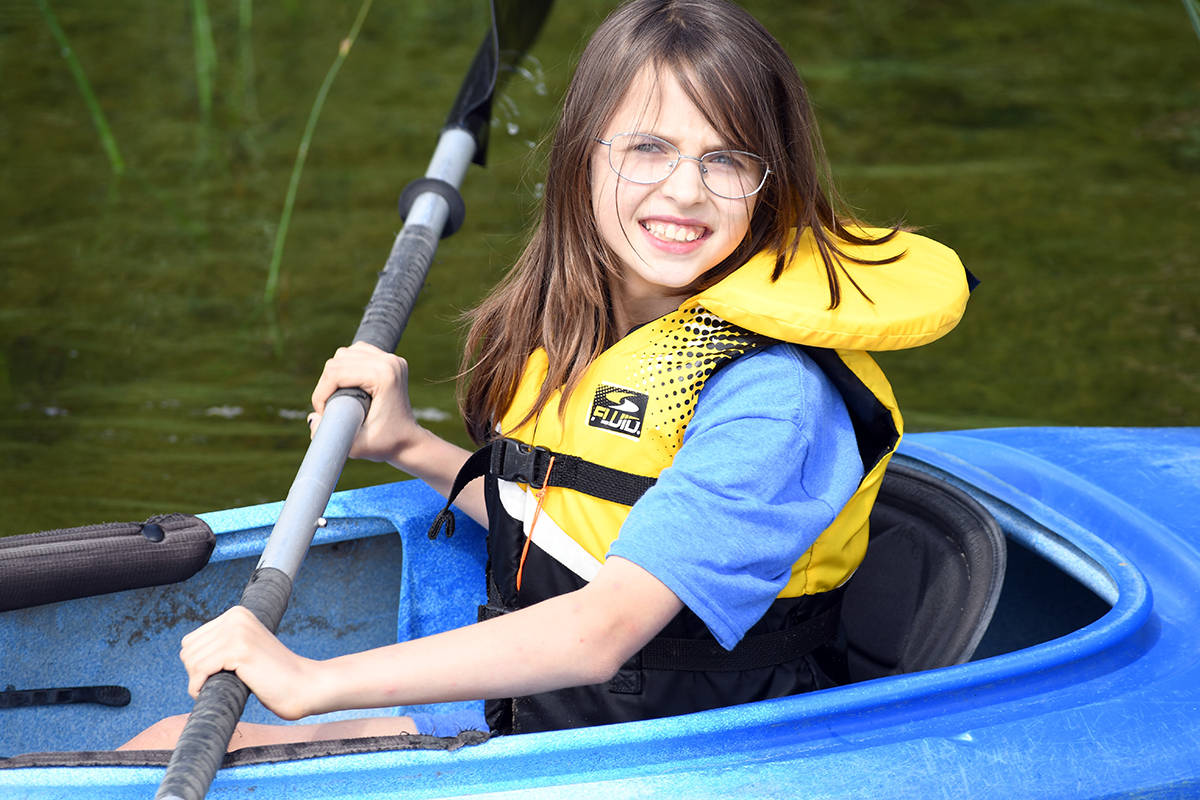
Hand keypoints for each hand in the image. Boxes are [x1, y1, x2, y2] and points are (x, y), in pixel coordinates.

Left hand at [180, 606, 318, 720]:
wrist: (303, 686)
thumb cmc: (273, 676)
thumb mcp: (245, 649)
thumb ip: (223, 643)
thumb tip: (188, 652)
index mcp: (237, 614)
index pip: (192, 640)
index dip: (198, 664)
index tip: (216, 676)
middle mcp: (236, 617)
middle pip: (188, 649)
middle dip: (196, 672)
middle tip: (217, 684)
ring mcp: (238, 631)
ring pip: (191, 660)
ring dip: (197, 681)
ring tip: (216, 688)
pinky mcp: (239, 649)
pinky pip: (200, 669)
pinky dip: (198, 686)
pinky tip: (210, 692)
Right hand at [308, 341, 424, 465]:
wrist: (409, 442)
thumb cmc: (386, 445)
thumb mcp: (356, 447)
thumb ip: (330, 435)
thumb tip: (311, 418)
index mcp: (384, 377)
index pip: (337, 373)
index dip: (321, 392)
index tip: (322, 413)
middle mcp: (390, 362)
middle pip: (339, 360)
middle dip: (326, 384)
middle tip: (328, 407)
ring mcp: (392, 359)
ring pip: (346, 354)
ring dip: (335, 374)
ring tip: (336, 397)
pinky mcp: (390, 360)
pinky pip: (357, 353)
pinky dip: (346, 366)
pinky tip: (346, 385)